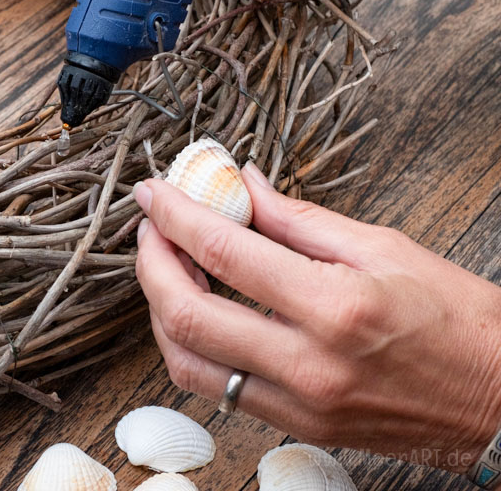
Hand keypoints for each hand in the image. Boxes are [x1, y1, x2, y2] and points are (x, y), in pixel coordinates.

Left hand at [132, 164, 500, 471]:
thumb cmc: (460, 321)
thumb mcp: (385, 248)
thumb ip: (300, 219)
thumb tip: (245, 186)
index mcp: (334, 306)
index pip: (223, 251)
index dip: (175, 215)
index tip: (153, 193)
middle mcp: (308, 363)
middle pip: (186, 313)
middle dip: (151, 263)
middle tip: (151, 229)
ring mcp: (298, 403)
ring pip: (186, 362)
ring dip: (161, 309)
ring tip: (168, 267)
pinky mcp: (297, 425)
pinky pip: (216, 389)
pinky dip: (191, 346)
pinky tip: (198, 313)